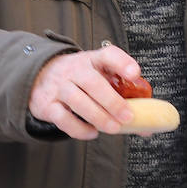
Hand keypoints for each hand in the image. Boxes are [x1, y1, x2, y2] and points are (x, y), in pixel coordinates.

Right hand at [28, 46, 143, 140]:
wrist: (40, 75)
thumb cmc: (79, 79)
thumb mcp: (98, 76)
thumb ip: (121, 96)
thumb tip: (146, 127)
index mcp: (92, 60)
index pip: (108, 55)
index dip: (122, 63)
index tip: (134, 74)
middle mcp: (74, 70)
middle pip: (92, 82)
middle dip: (112, 101)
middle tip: (128, 117)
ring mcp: (59, 87)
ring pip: (77, 100)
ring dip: (98, 116)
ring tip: (114, 128)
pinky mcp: (47, 105)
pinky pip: (62, 118)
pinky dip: (79, 128)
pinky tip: (92, 132)